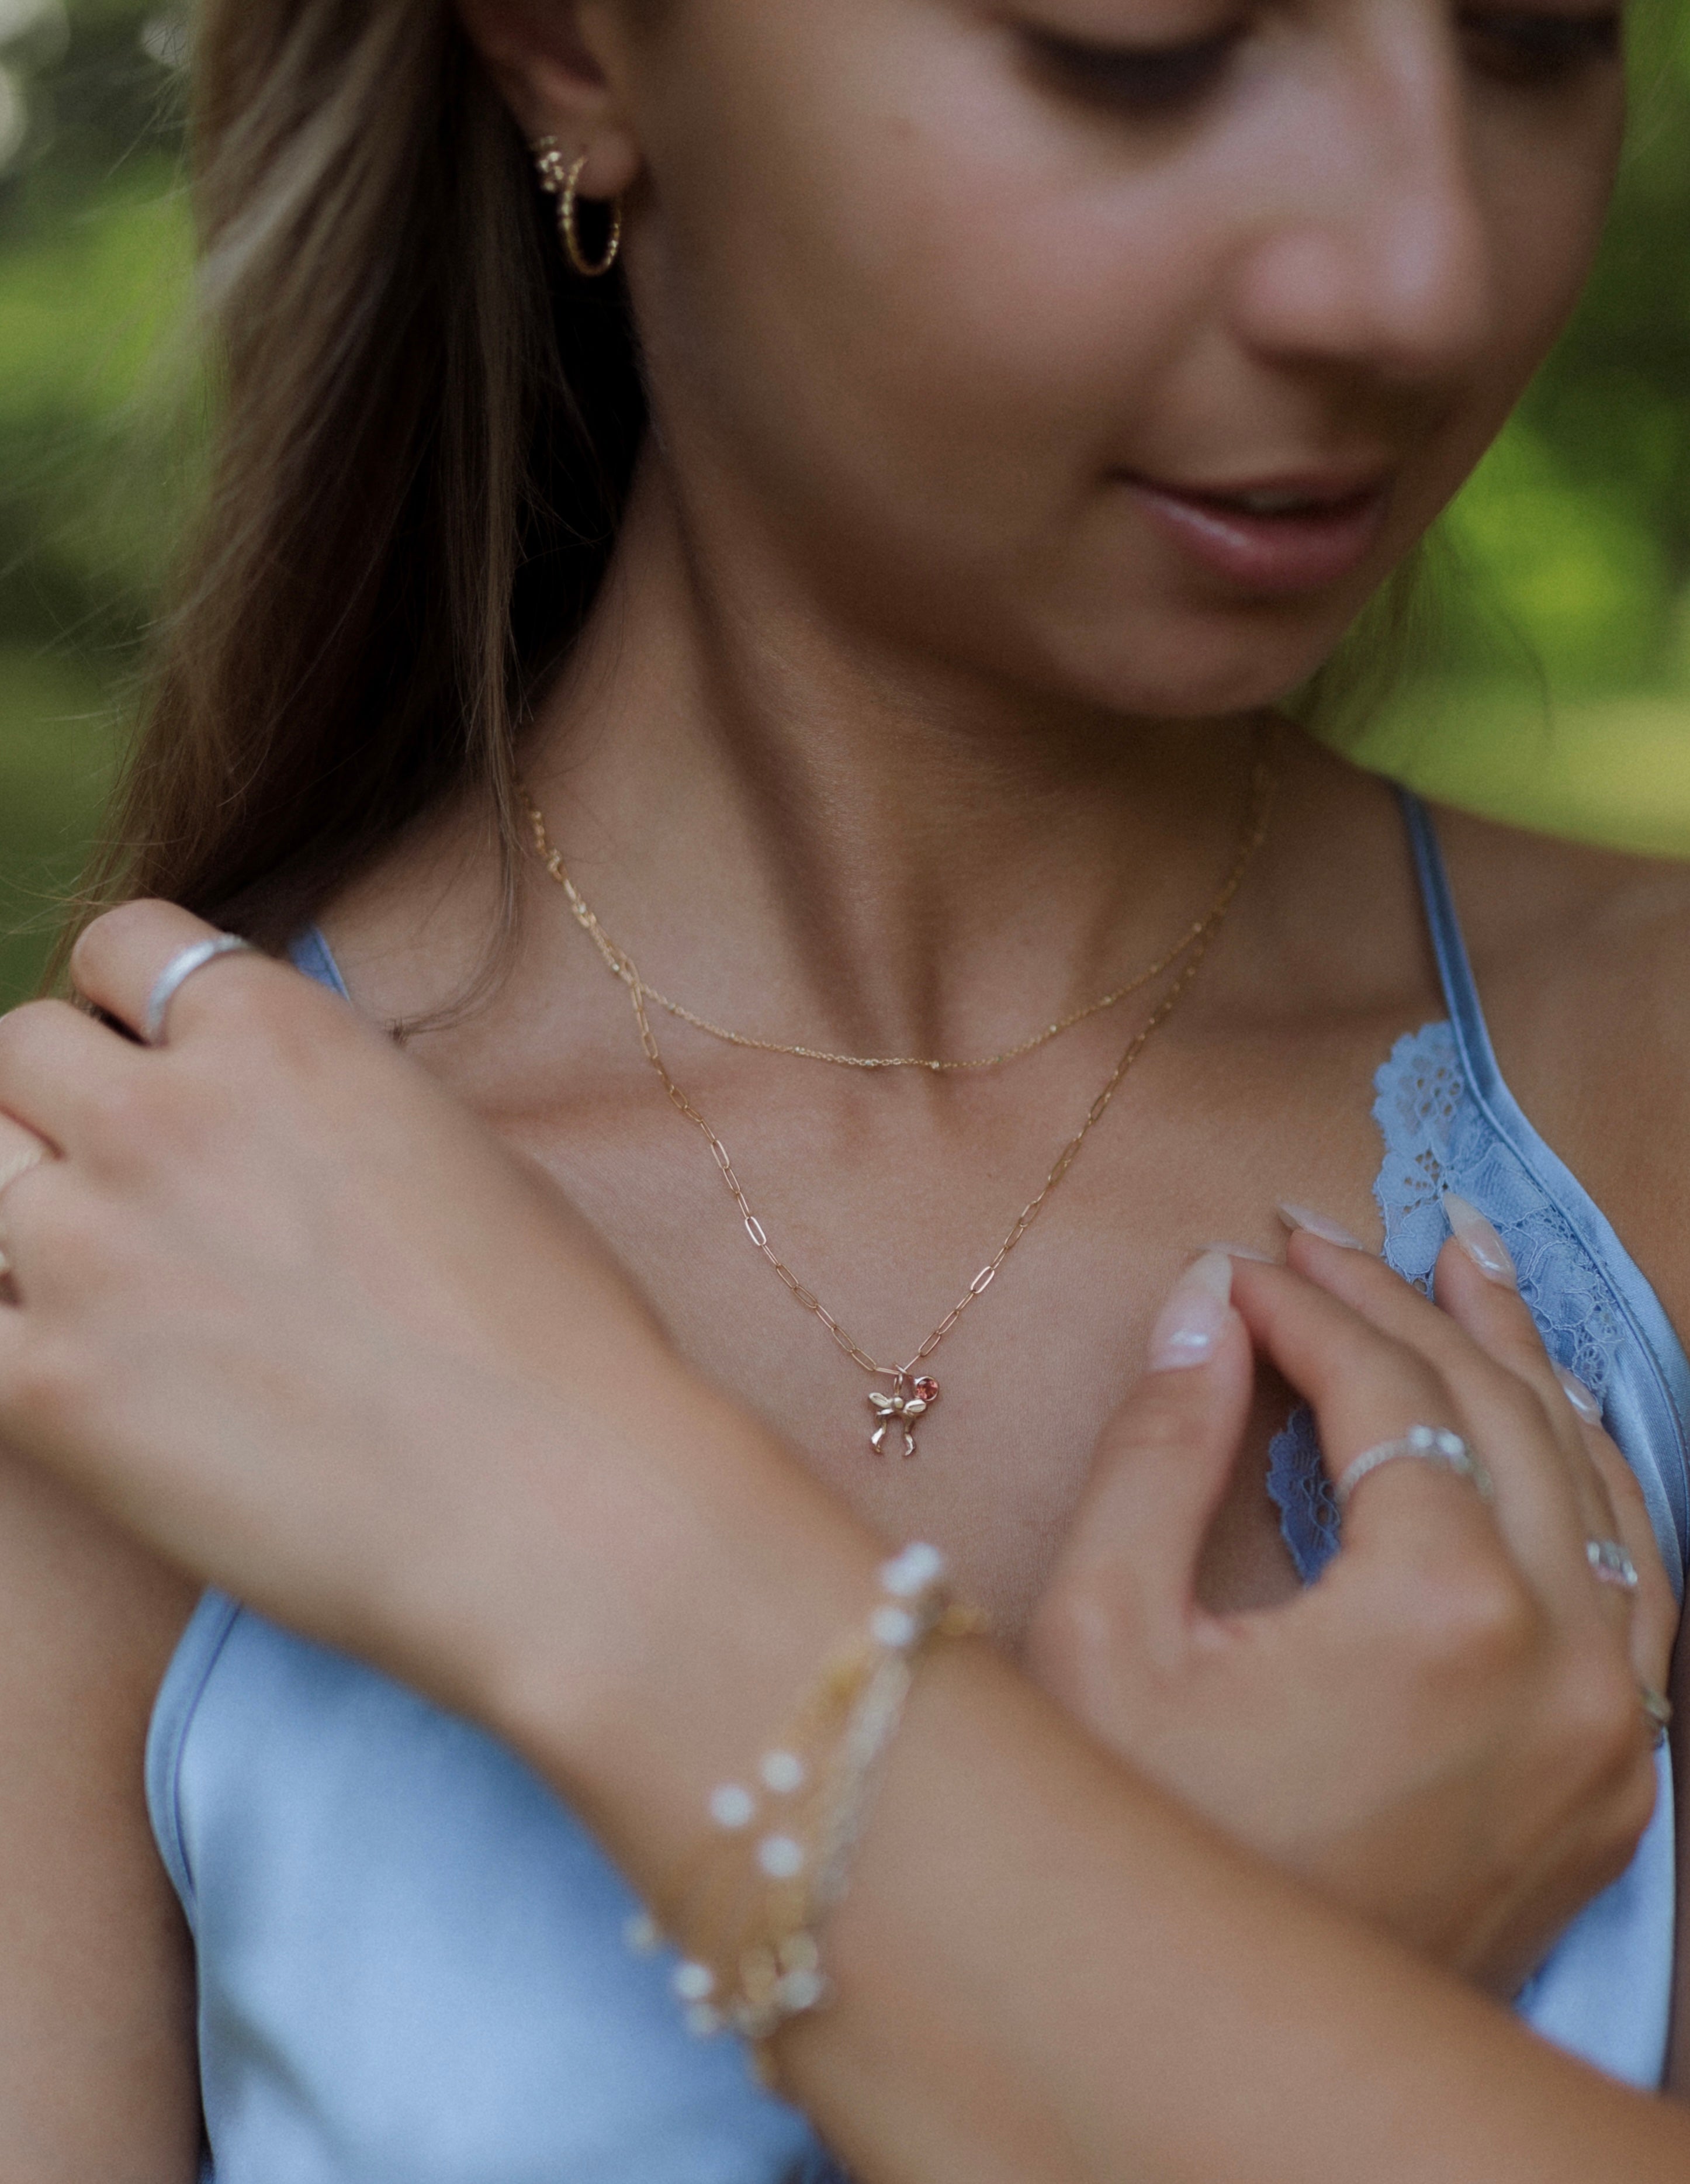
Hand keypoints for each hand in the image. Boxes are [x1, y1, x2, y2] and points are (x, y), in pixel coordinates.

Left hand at [0, 903, 745, 1726]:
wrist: (549, 1507)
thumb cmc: (551, 1338)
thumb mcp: (461, 1153)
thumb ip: (334, 1106)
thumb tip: (279, 1117)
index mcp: (282, 1035)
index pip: (122, 941)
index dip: (129, 1003)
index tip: (153, 1060)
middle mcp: (163, 1116)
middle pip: (18, 1050)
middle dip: (60, 1102)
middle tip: (118, 1180)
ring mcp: (88, 1250)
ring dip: (26, 1209)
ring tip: (102, 1278)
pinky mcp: (45, 1390)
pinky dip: (12, 1332)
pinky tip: (86, 1375)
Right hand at [1027, 1234, 1675, 1997]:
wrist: (1204, 2055)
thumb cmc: (1137, 1842)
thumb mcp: (1105, 1628)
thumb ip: (1163, 1442)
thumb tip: (1205, 1297)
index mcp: (1441, 1613)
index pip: (1385, 1394)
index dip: (1303, 1310)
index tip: (1238, 1264)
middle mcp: (1563, 1663)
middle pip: (1502, 1416)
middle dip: (1405, 1307)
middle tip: (1327, 1238)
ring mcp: (1607, 1734)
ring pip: (1599, 1488)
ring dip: (1525, 1366)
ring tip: (1464, 1266)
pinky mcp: (1609, 1790)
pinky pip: (1635, 1591)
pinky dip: (1589, 1482)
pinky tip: (1551, 1423)